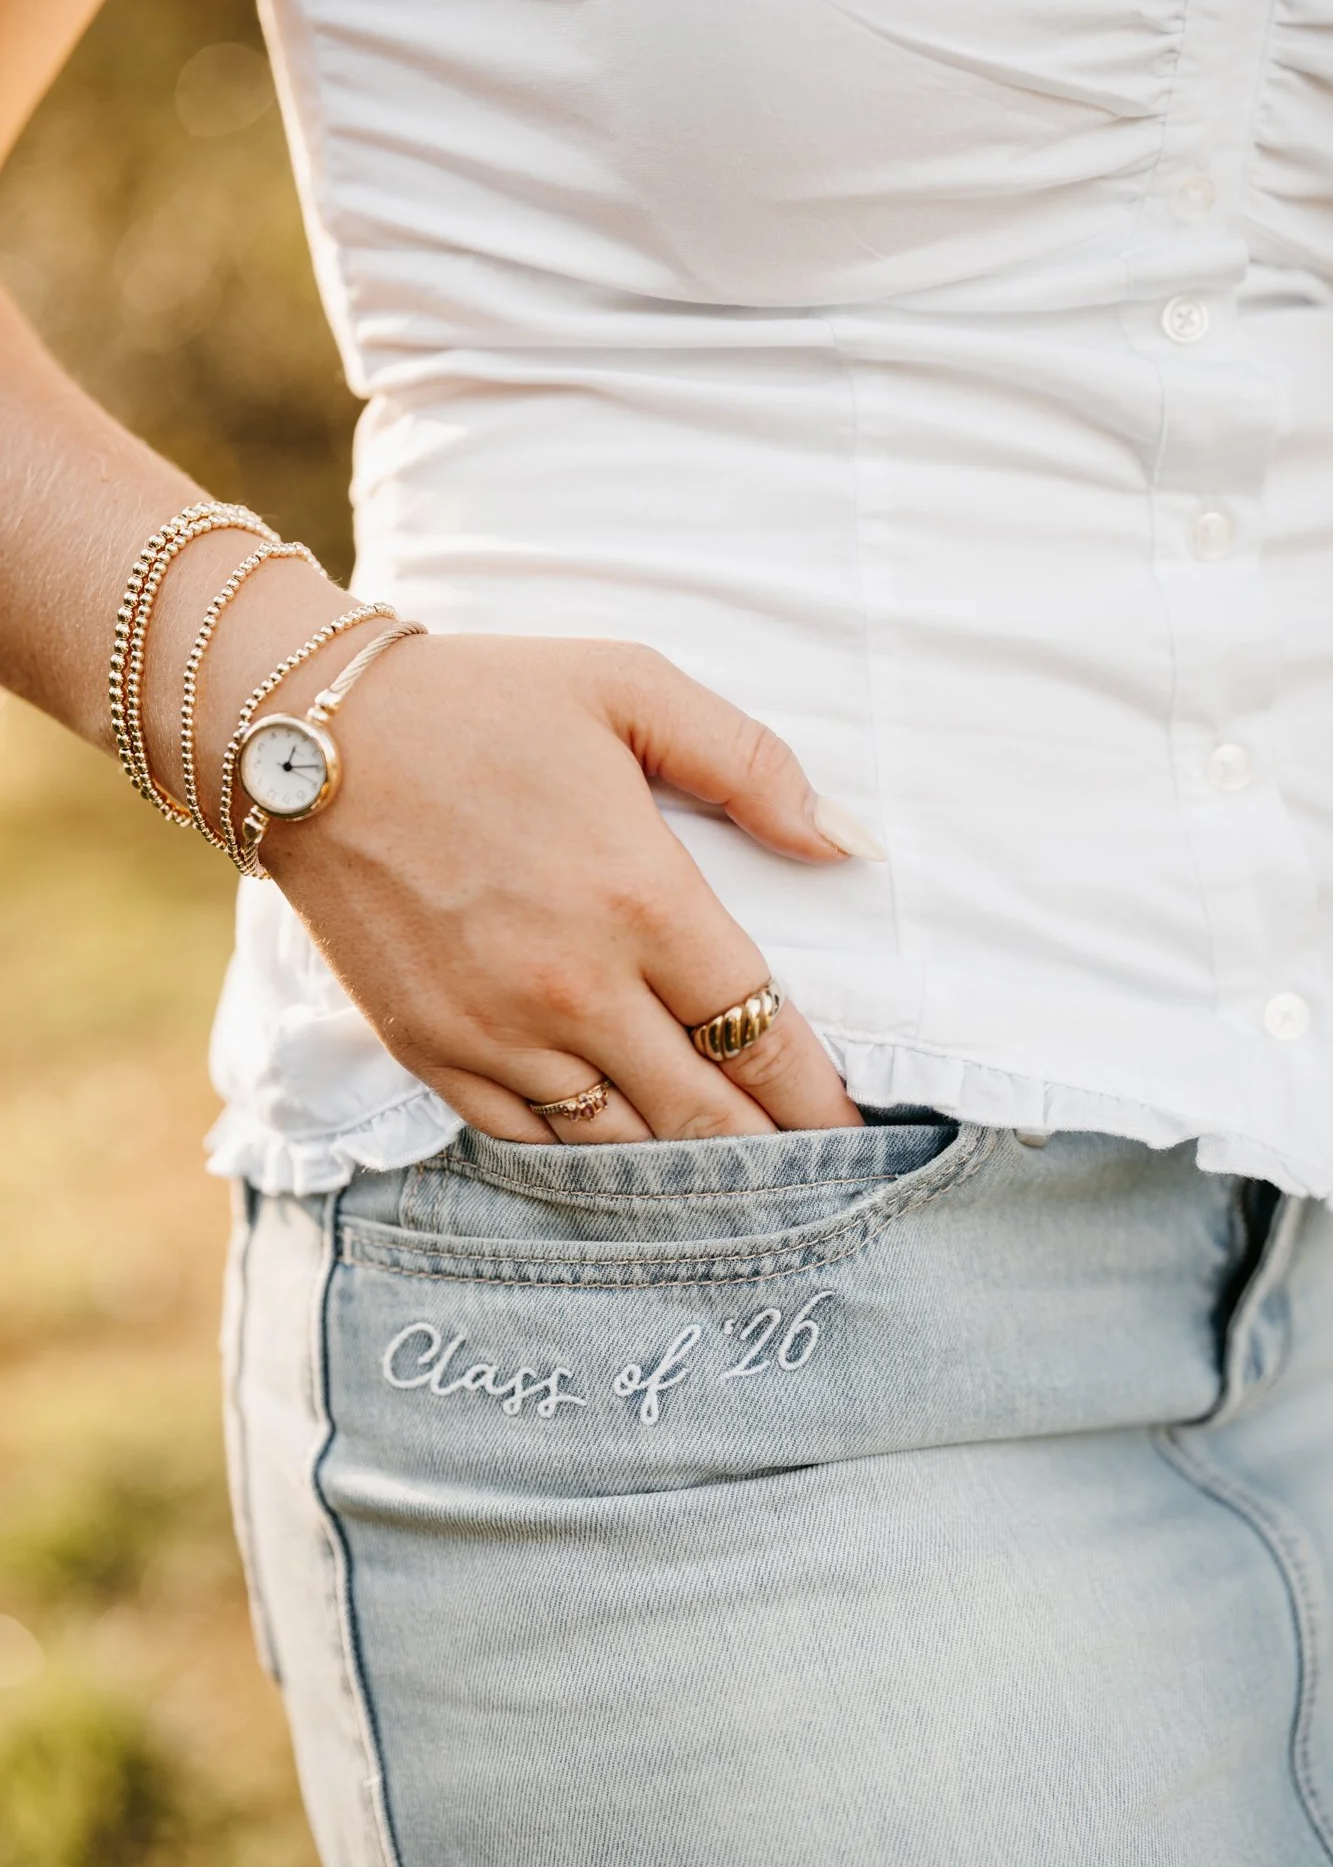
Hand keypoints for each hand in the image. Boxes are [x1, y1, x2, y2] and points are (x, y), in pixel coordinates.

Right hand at [249, 633, 880, 1143]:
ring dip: (684, 1165)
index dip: (820, 1096)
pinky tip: (622, 1153)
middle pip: (704, 1112)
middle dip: (772, 1152)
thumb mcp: (630, 688)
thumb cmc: (482, 703)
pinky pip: (530, 1140)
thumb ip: (751, 764)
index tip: (857, 1134)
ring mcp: (499, 1032)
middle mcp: (579, 988)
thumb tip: (847, 844)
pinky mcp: (433, 1052)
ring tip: (733, 1179)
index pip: (763, 1032)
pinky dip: (586, 1155)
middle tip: (816, 1179)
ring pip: (621, 1142)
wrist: (308, 741)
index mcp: (645, 900)